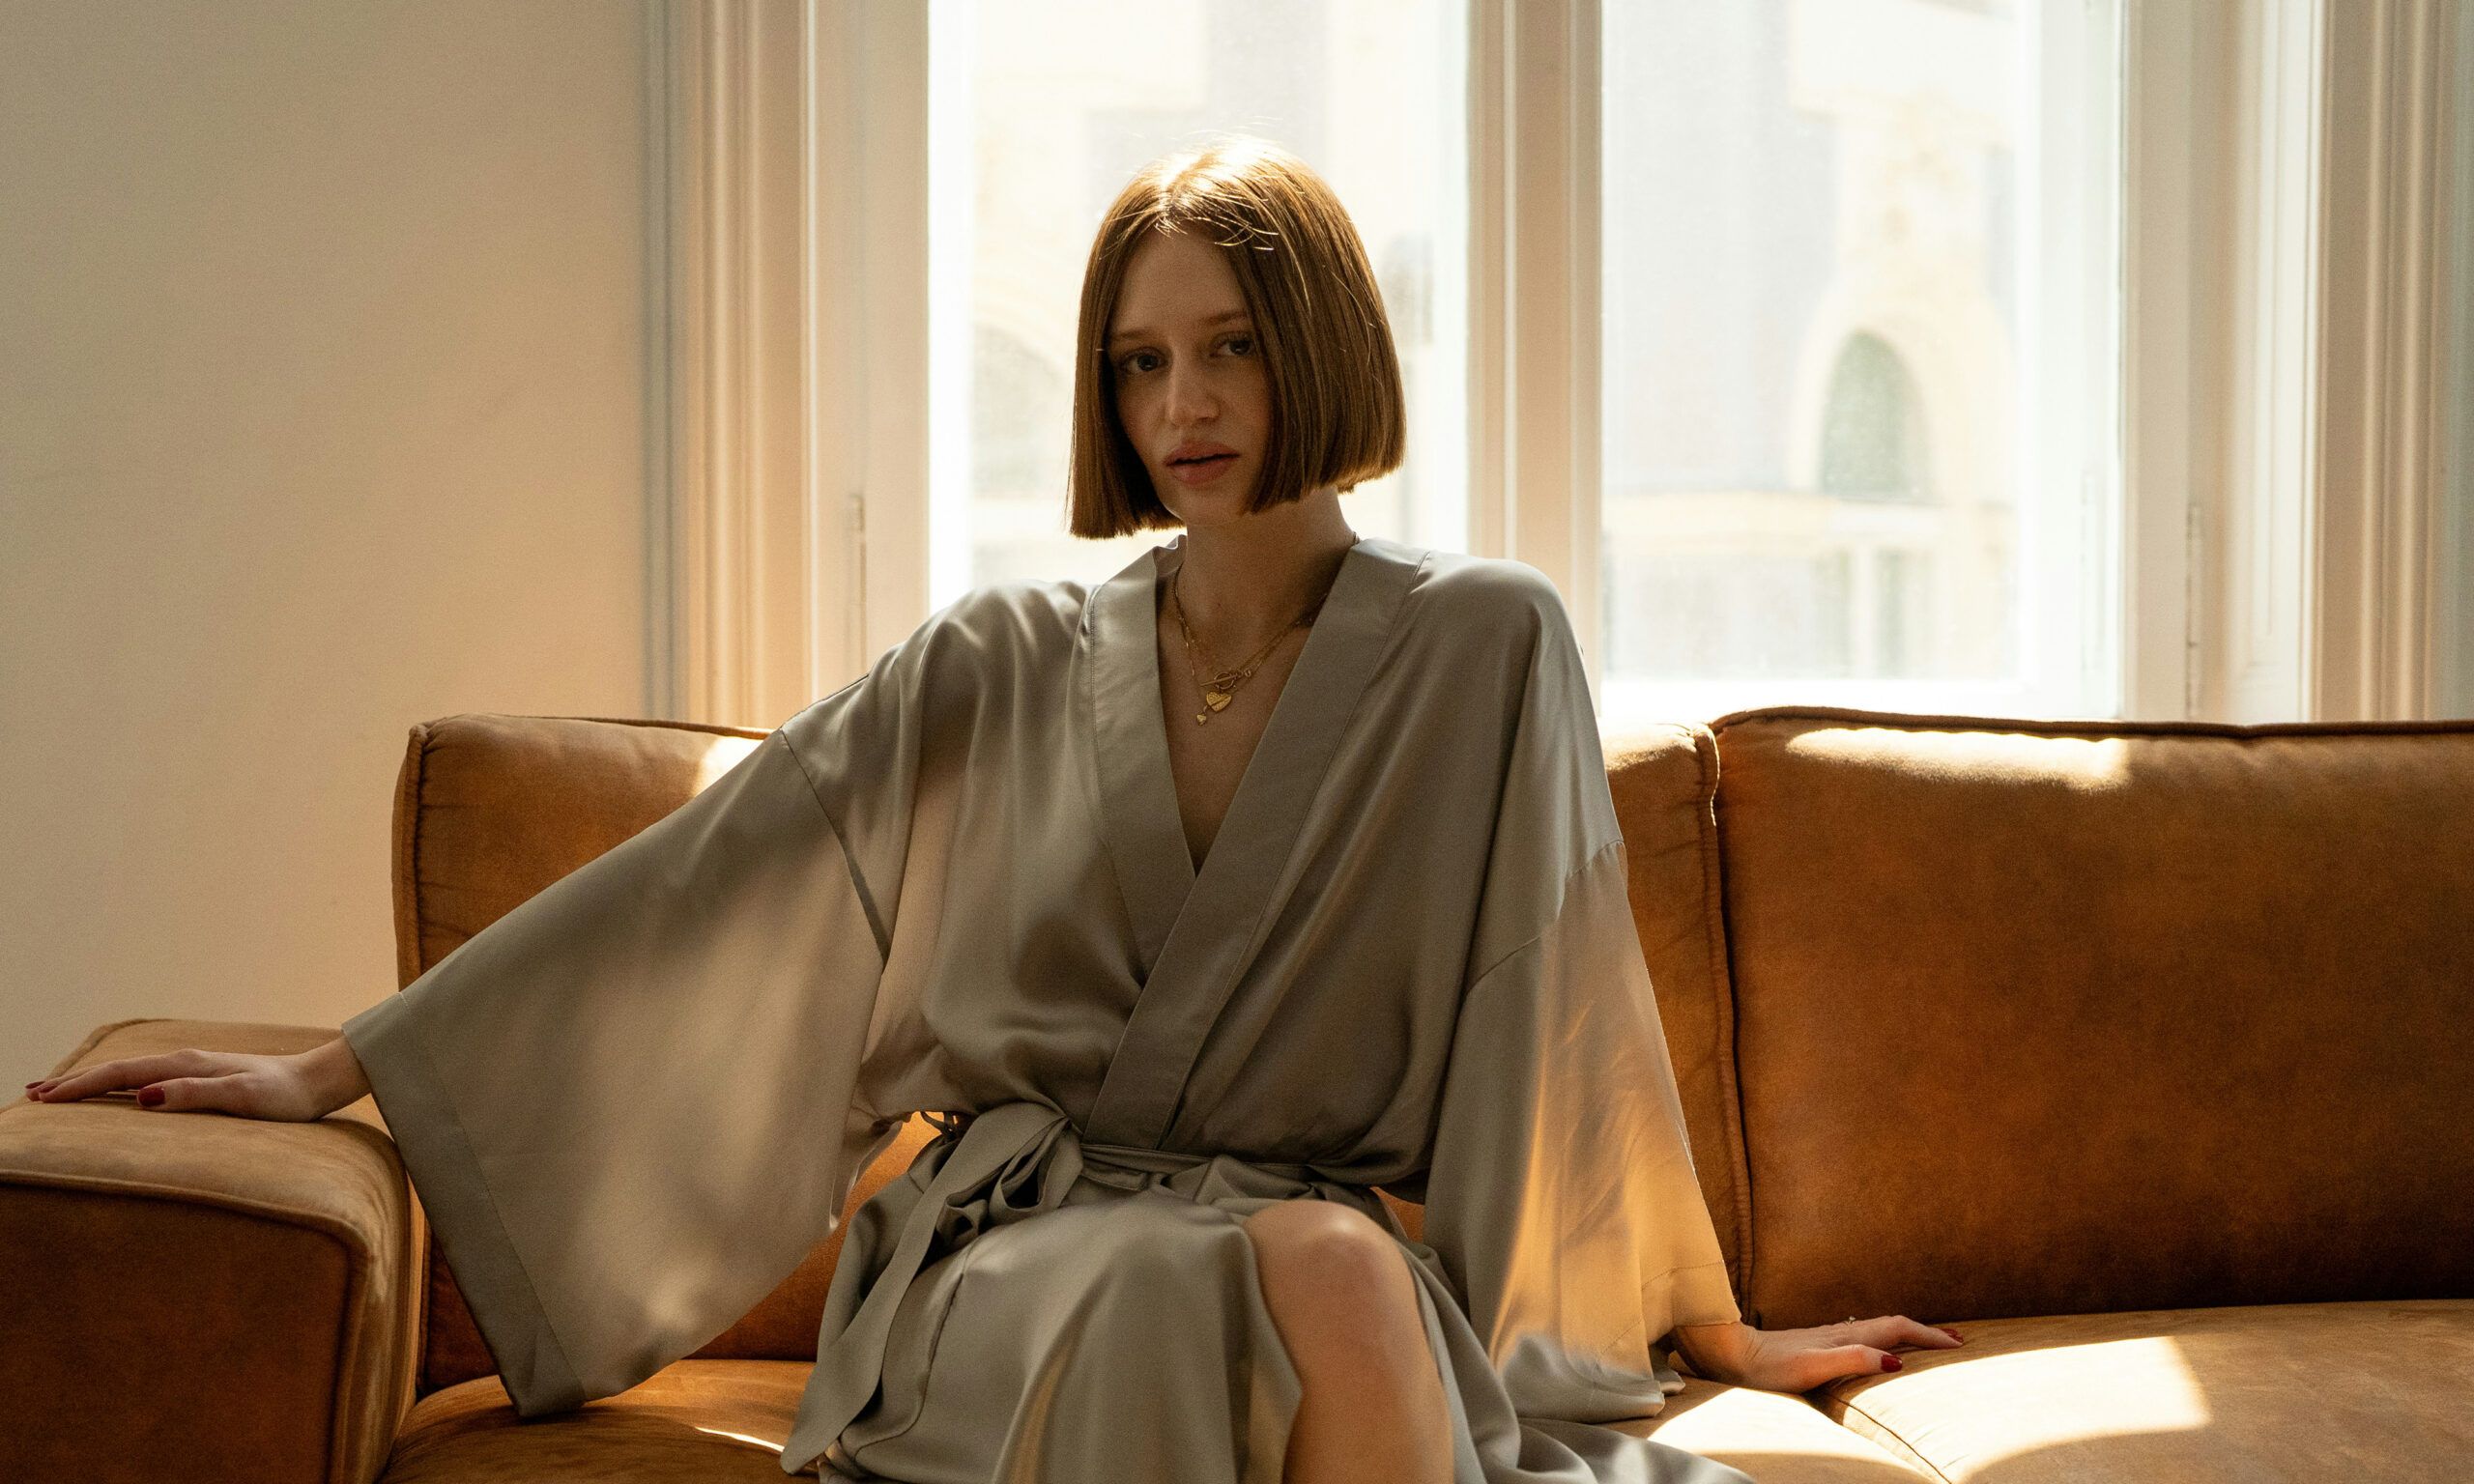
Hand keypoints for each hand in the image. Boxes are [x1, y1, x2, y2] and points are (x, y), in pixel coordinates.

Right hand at [22, 1037, 370, 1122]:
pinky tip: (116, 1094)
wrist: (318, 1083)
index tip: (44, 1099)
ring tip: (58, 1091)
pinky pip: (147, 1082)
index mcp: (186, 1067)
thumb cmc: (284, 1096)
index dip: (81, 1088)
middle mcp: (184, 1063)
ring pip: (129, 1075)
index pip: (121, 1077)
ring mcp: (192, 1070)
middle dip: (74, 1083)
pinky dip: (120, 1086)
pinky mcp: (202, 1080)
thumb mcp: (242, 1098)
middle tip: (31, 1094)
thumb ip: (194, 1095)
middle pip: (117, 1072)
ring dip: (92, 1083)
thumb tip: (144, 1097)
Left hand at [1669, 1315, 1962, 1392]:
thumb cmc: (1766, 1366)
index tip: (1959, 1344)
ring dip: (1907, 1334)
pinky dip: (1884, 1340)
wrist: (1729, 1352)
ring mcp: (1827, 1336)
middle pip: (1892, 1325)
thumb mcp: (1811, 1367)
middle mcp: (1839, 1332)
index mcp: (1844, 1337)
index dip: (1929, 1336)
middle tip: (1957, 1340)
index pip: (1897, 1330)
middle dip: (1926, 1331)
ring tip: (1929, 1342)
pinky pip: (1863, 1338)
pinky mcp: (1814, 1344)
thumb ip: (1852, 1360)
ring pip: (1878, 1329)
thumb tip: (1896, 1360)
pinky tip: (1879, 1349)